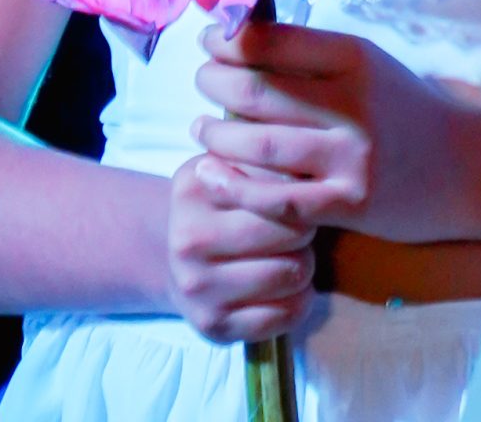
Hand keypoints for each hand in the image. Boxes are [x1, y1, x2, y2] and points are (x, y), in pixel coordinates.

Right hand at [165, 149, 314, 343]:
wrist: (172, 254)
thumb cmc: (219, 201)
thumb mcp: (230, 164)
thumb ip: (265, 155)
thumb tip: (308, 163)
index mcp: (194, 188)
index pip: (275, 187)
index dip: (298, 192)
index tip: (297, 194)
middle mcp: (189, 239)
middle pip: (289, 233)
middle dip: (306, 230)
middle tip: (301, 228)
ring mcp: (198, 288)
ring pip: (291, 274)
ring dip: (304, 265)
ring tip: (294, 255)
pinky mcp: (213, 326)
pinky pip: (283, 316)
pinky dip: (299, 301)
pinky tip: (288, 288)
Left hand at [192, 20, 468, 244]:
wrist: (468, 167)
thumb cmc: (406, 110)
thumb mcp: (368, 65)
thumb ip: (314, 55)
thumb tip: (242, 39)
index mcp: (355, 57)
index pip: (273, 41)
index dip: (227, 40)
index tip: (207, 39)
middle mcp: (353, 103)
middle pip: (257, 91)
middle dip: (214, 83)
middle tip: (199, 81)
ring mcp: (351, 157)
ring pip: (259, 145)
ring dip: (216, 135)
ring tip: (199, 127)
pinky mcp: (350, 204)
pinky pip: (277, 199)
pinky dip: (236, 187)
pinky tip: (213, 175)